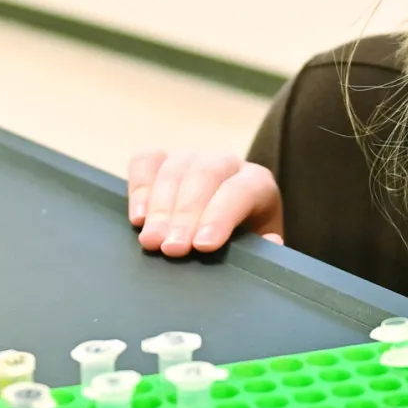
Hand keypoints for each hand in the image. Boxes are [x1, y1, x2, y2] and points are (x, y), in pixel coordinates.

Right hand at [127, 150, 283, 256]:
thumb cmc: (243, 243)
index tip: (203, 246)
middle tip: (172, 249)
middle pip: (205, 175)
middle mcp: (227, 163)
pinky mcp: (163, 160)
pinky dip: (139, 187)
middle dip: (185, 214)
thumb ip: (264, 248)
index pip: (241, 191)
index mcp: (258, 184)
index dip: (221, 216)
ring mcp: (193, 158)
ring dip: (160, 208)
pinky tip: (137, 218)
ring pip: (175, 168)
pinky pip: (146, 161)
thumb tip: (270, 243)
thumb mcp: (259, 249)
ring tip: (151, 241)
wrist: (227, 229)